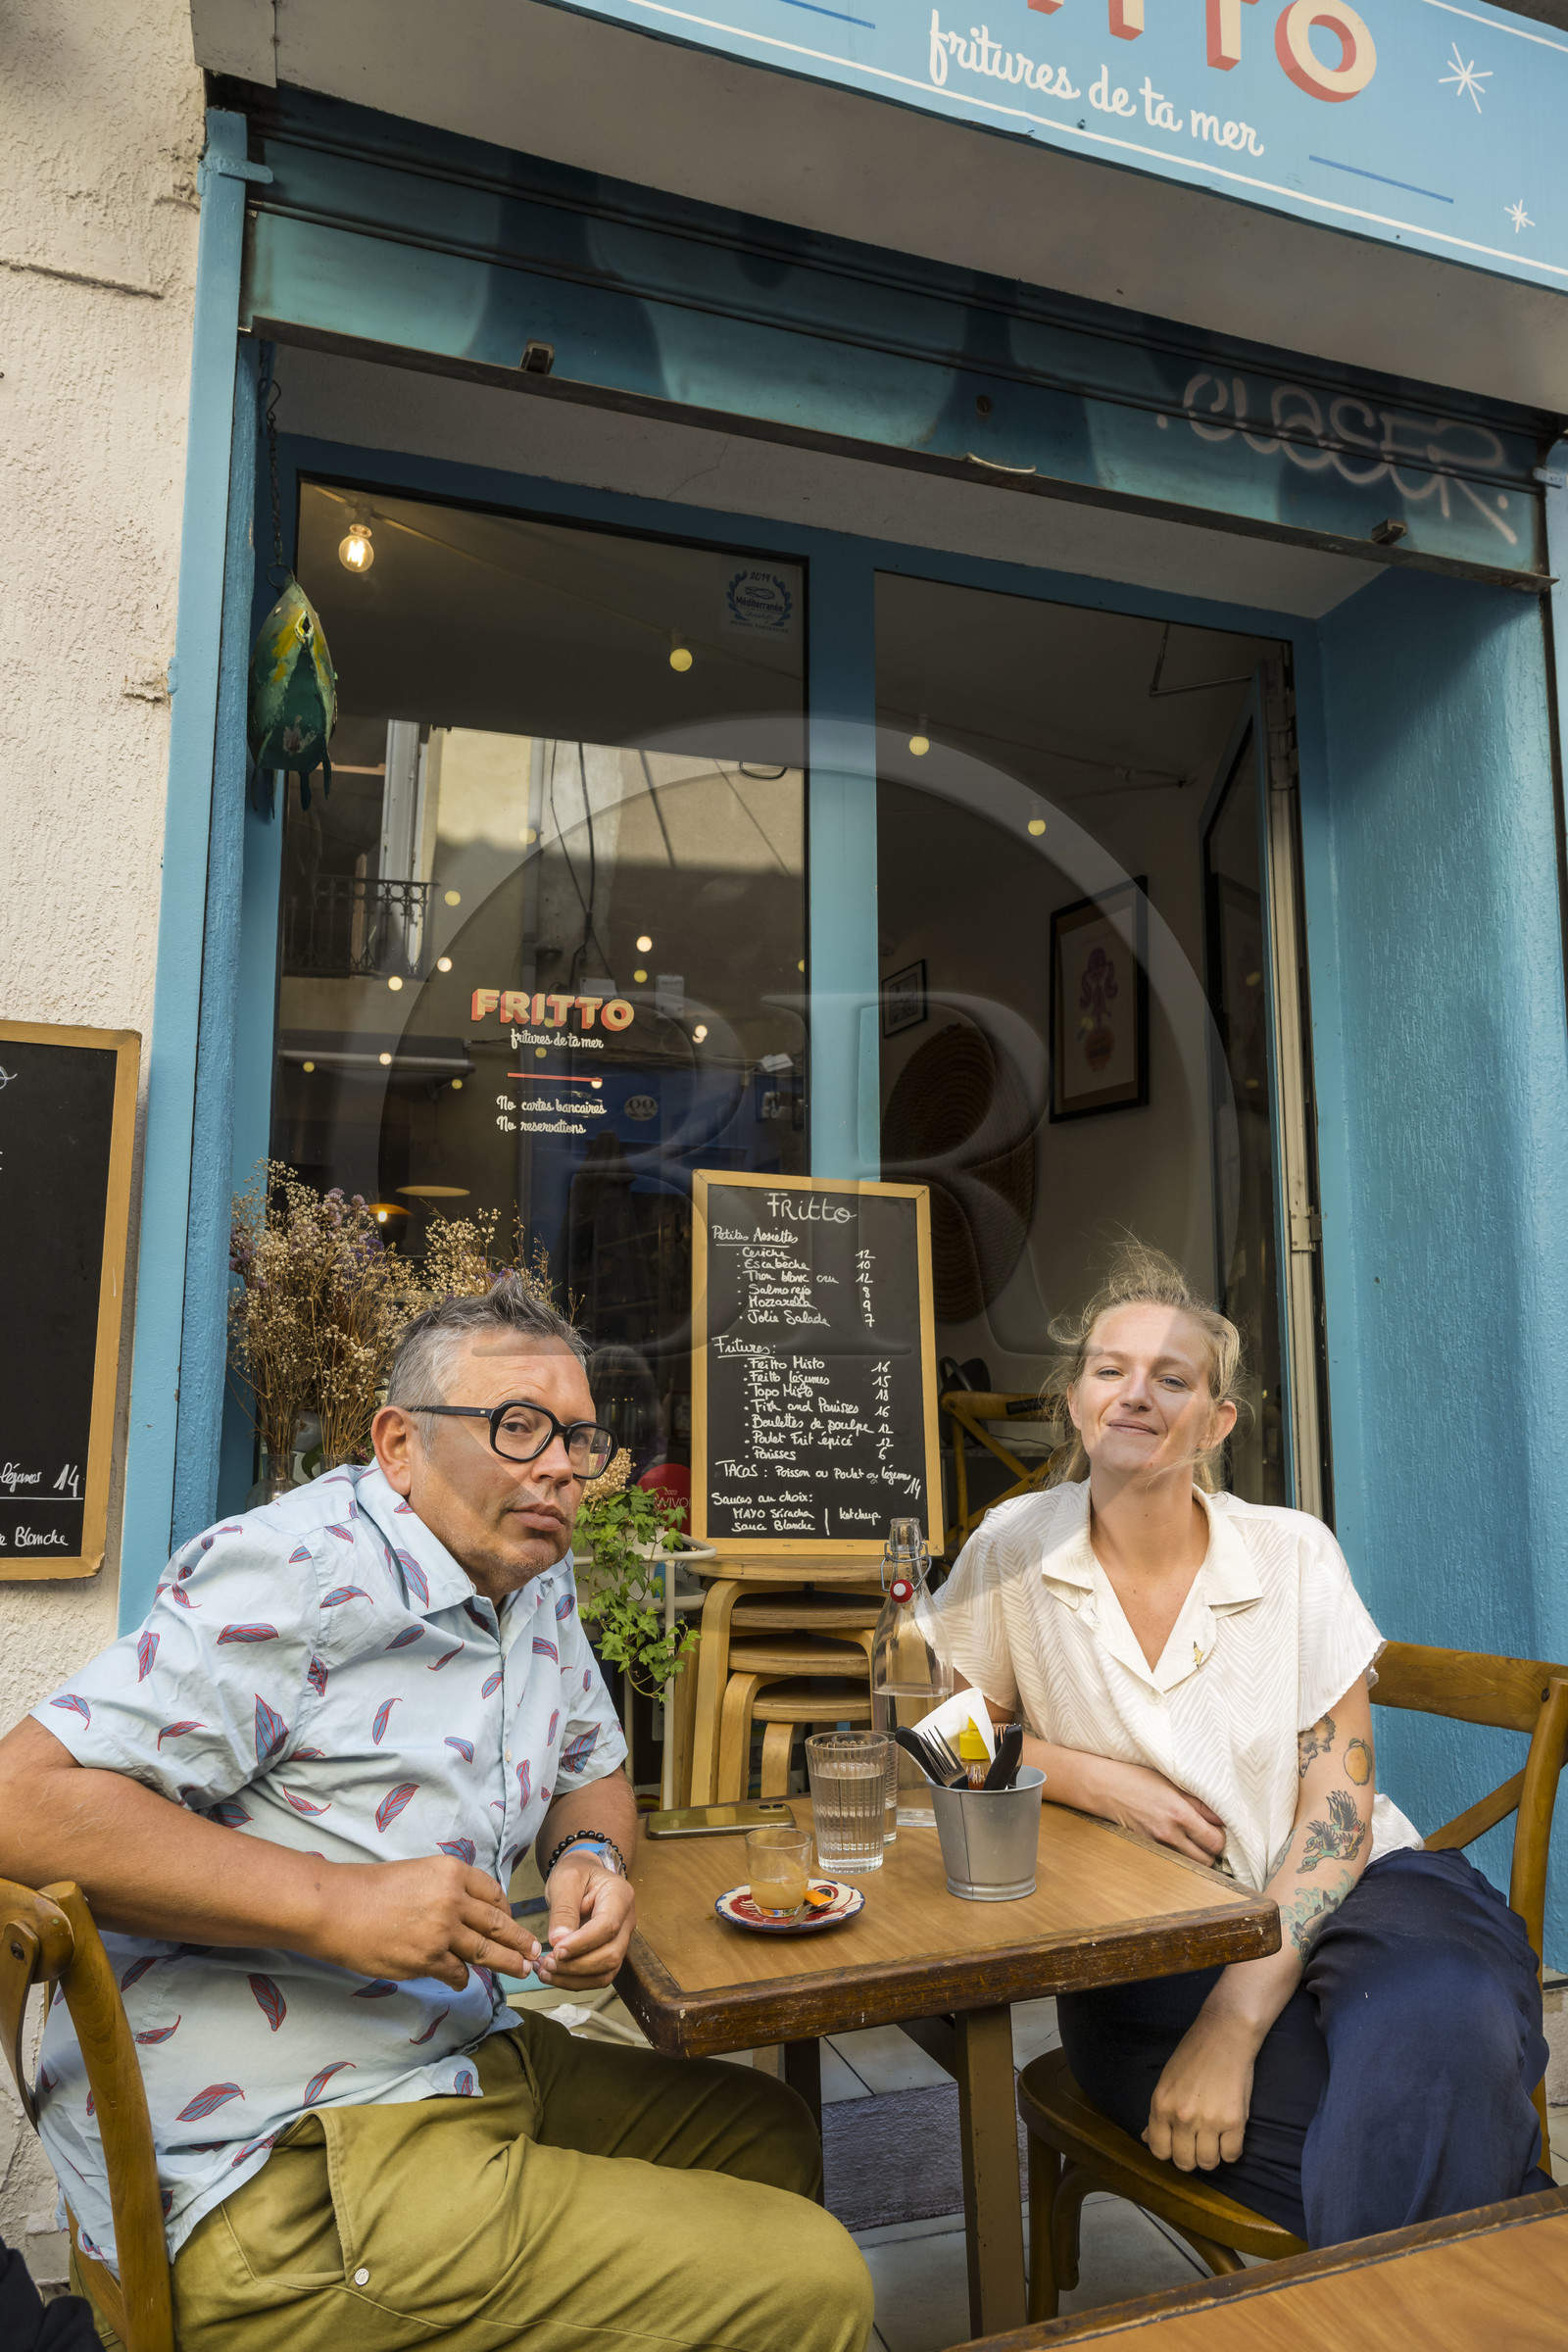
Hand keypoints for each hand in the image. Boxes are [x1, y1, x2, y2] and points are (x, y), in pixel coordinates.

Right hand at [309, 1856, 539, 1990]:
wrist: (337, 1908)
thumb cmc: (371, 1890)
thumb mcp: (418, 1873)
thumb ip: (448, 1891)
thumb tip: (471, 1914)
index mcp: (452, 1872)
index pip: (492, 1893)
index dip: (506, 1910)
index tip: (511, 1921)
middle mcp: (453, 1899)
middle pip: (497, 1924)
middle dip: (518, 1941)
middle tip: (534, 1952)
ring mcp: (442, 1931)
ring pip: (485, 1952)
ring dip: (506, 1964)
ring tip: (521, 1971)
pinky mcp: (428, 1959)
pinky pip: (457, 1973)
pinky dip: (463, 1978)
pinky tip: (463, 1980)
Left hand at [534, 1854, 637, 1988]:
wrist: (583, 1875)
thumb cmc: (576, 1873)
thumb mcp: (565, 1880)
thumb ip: (563, 1910)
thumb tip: (559, 1942)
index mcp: (620, 1896)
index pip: (607, 1926)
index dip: (582, 1943)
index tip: (556, 1951)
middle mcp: (627, 1921)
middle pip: (611, 1954)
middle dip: (577, 1966)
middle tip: (546, 1964)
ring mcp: (621, 1939)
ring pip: (606, 1971)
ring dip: (574, 1979)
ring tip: (545, 1973)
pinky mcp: (610, 1953)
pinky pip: (598, 1976)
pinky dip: (575, 1981)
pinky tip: (553, 1975)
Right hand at [1087, 1757, 1227, 1864]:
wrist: (1105, 1788)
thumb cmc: (1138, 1780)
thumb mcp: (1172, 1783)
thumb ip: (1199, 1802)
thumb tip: (1222, 1818)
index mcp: (1180, 1814)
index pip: (1215, 1841)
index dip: (1222, 1836)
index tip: (1219, 1827)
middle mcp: (1170, 1835)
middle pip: (1207, 1860)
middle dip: (1212, 1850)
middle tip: (1208, 1836)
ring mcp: (1157, 1846)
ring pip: (1191, 1866)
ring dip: (1197, 1856)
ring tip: (1195, 1841)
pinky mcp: (1148, 1851)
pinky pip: (1174, 1862)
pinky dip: (1181, 1857)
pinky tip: (1178, 1844)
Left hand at [1144, 2008, 1257, 2171]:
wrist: (1224, 2034)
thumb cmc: (1193, 2054)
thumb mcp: (1166, 2081)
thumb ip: (1157, 2113)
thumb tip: (1146, 2137)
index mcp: (1161, 2105)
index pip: (1159, 2150)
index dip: (1168, 2151)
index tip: (1177, 2143)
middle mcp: (1182, 2117)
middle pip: (1184, 2162)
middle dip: (1190, 2157)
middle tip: (1197, 2142)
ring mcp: (1209, 2121)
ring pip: (1208, 2163)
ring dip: (1211, 2156)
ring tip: (1214, 2140)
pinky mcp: (1234, 2121)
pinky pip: (1232, 2155)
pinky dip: (1230, 2150)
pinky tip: (1228, 2136)